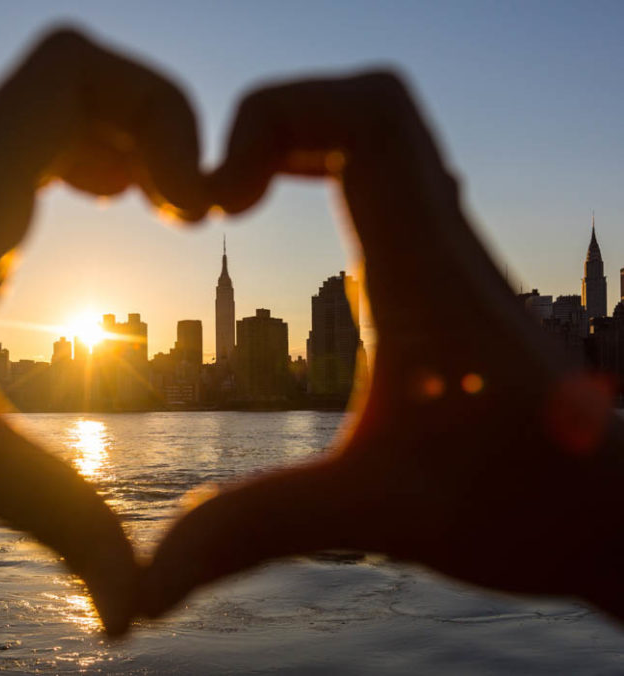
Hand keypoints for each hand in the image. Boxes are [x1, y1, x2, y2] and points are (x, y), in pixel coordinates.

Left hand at [0, 27, 208, 634]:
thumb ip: (62, 527)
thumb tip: (136, 612)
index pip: (74, 71)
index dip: (159, 111)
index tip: (184, 206)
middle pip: (77, 81)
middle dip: (155, 129)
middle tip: (184, 211)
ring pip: (50, 114)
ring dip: (119, 145)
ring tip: (157, 214)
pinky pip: (24, 158)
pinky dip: (79, 170)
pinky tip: (91, 233)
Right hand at [143, 74, 623, 620]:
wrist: (613, 516)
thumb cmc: (521, 507)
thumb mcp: (373, 514)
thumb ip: (254, 533)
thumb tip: (145, 587)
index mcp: (424, 276)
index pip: (366, 123)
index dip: (276, 117)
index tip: (220, 196)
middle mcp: (442, 245)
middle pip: (374, 105)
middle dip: (281, 119)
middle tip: (224, 191)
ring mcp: (448, 254)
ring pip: (386, 137)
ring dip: (306, 141)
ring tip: (242, 198)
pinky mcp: (445, 275)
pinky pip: (392, 181)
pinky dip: (330, 172)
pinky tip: (293, 237)